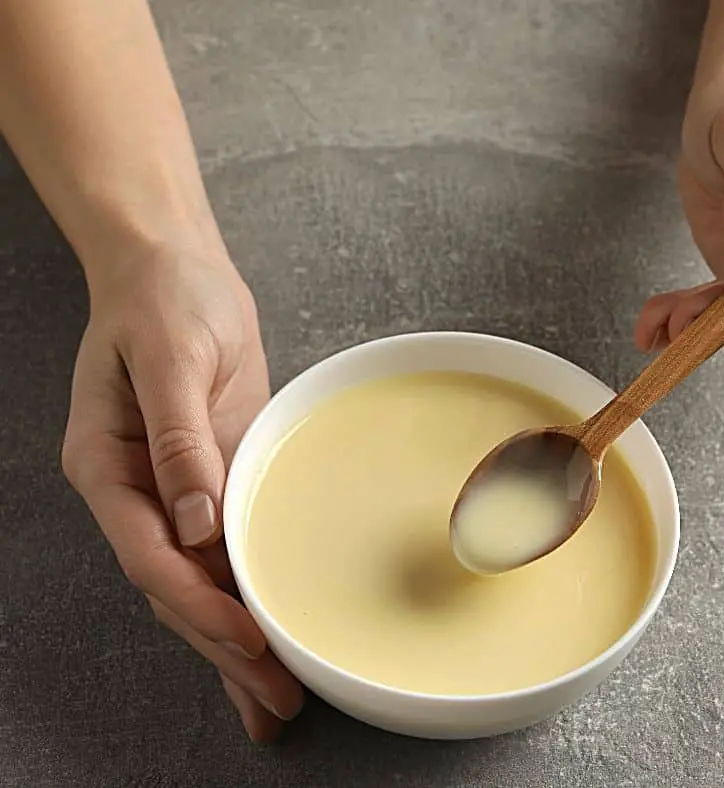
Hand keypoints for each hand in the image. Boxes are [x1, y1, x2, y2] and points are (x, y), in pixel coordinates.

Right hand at [61, 248, 303, 741]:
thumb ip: (177, 439)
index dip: (195, 603)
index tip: (243, 640)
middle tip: (272, 701)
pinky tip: (271, 630)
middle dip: (222, 647)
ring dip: (236, 639)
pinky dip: (248, 593)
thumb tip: (194, 520)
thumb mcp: (170, 357)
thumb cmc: (164, 299)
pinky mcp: (214, 478)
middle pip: (176, 587)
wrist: (177, 270)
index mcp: (108, 467)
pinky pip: (228, 549)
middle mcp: (138, 492)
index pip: (149, 555)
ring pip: (202, 581)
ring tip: (275, 698)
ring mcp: (176, 490)